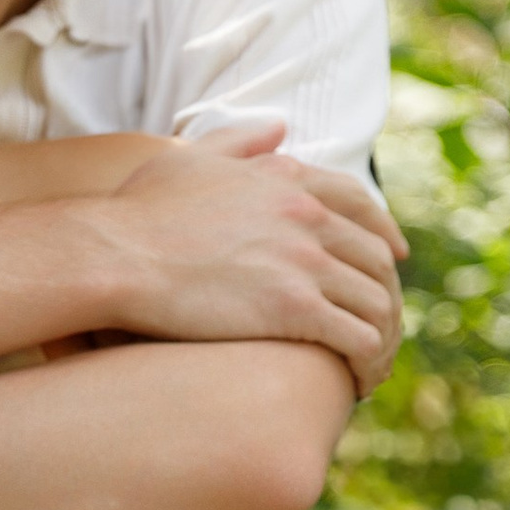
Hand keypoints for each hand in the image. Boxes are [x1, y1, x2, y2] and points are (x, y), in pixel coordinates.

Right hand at [94, 128, 405, 388]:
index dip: (386, 233)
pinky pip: (360, 339)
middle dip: (387, 294)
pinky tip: (357, 382)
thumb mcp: (190, 158)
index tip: (396, 257)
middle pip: (377, 258)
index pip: (360, 205)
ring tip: (371, 365)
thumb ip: (239, 141)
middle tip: (383, 324)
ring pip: (377, 302)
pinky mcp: (295, 308)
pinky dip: (368, 363)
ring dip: (383, 336)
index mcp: (287, 180)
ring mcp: (304, 261)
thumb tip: (280, 127)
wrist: (113, 254)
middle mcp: (307, 215)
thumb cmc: (137, 213)